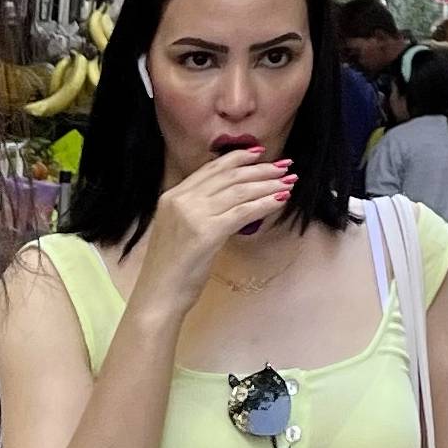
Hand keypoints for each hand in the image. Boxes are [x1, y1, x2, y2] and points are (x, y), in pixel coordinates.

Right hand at [138, 148, 294, 306]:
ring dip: (268, 184)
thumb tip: (235, 198)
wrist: (159, 294)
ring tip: (288, 181)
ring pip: (239, 191)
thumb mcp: (182, 229)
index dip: (237, 158)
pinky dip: (265, 203)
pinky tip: (281, 200)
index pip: (210, 169)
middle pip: (228, 176)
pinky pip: (243, 212)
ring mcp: (192, 215)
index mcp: (172, 196)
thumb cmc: (173, 268)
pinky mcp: (206, 232)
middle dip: (260, 169)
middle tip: (284, 166)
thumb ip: (200, 210)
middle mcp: (181, 200)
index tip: (259, 152)